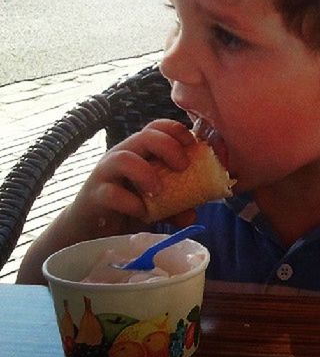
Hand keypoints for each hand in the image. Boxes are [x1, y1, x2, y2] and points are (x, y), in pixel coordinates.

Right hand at [68, 119, 196, 233]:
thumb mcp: (157, 205)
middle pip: (144, 136)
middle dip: (168, 147)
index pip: (156, 127)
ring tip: (158, 192)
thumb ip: (175, 207)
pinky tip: (142, 212)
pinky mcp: (94, 196)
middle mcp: (122, 155)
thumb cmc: (127, 206)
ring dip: (146, 173)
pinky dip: (130, 202)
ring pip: (123, 159)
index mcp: (140, 152)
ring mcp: (106, 174)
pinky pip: (111, 193)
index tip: (192, 144)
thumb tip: (191, 215)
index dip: (176, 130)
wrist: (90, 229)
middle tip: (182, 166)